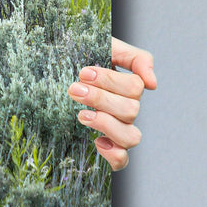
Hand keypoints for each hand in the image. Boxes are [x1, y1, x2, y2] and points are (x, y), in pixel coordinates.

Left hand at [68, 37, 155, 171]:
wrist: (53, 68)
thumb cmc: (80, 56)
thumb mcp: (106, 46)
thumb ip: (135, 58)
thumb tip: (153, 84)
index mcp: (127, 86)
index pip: (135, 88)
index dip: (110, 81)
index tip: (83, 73)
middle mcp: (126, 109)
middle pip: (131, 111)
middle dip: (100, 99)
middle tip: (74, 89)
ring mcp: (117, 129)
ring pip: (131, 137)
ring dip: (106, 124)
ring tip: (81, 114)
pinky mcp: (106, 146)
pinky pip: (122, 161)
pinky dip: (113, 154)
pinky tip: (96, 141)